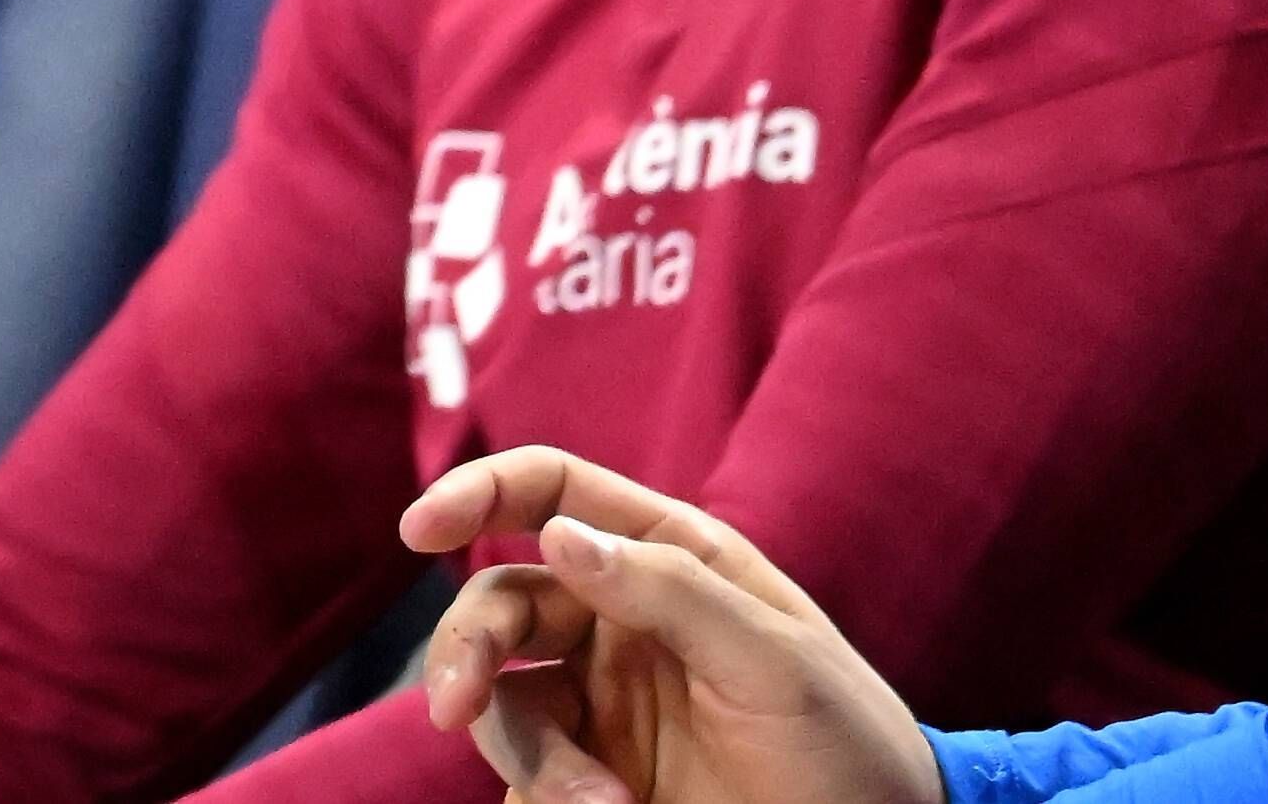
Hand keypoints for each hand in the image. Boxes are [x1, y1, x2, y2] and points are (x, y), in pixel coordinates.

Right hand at [401, 453, 940, 803]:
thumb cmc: (848, 745)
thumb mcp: (776, 663)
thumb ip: (670, 590)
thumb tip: (554, 532)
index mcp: (665, 563)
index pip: (549, 494)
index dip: (477, 494)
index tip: (419, 530)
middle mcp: (618, 624)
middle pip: (499, 607)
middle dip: (464, 652)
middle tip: (453, 709)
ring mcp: (602, 707)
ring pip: (504, 706)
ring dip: (532, 761)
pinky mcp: (595, 782)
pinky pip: (528, 784)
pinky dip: (546, 802)